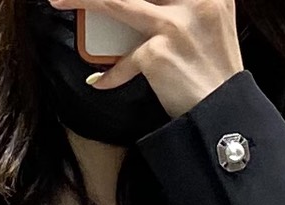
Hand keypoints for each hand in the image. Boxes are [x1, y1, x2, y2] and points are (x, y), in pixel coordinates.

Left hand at [49, 0, 243, 118]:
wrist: (225, 112)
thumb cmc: (216, 71)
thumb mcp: (213, 21)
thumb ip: (187, 4)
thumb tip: (147, 5)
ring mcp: (174, 24)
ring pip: (117, 4)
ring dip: (84, 1)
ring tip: (59, 0)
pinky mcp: (158, 53)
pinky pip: (123, 61)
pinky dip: (110, 75)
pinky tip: (98, 81)